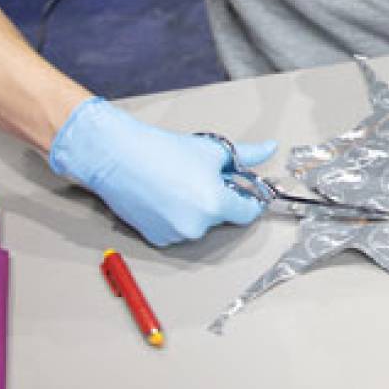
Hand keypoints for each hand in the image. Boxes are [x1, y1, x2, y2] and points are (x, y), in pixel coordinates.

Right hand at [48, 97, 271, 245]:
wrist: (119, 157)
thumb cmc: (162, 151)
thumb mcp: (212, 150)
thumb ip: (247, 155)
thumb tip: (269, 150)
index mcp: (215, 204)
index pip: (247, 213)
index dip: (248, 199)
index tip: (243, 189)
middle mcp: (197, 226)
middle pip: (222, 216)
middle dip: (218, 198)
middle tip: (201, 177)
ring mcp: (175, 235)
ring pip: (199, 224)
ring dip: (196, 209)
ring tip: (178, 184)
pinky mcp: (157, 239)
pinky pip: (178, 229)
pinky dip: (176, 217)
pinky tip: (164, 196)